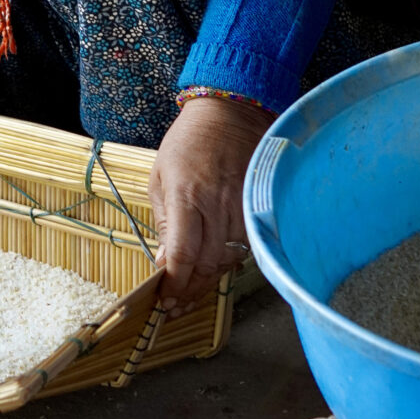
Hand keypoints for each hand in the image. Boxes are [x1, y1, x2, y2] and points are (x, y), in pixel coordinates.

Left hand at [148, 95, 270, 316]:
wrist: (230, 112)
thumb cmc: (188, 141)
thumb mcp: (161, 175)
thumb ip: (164, 221)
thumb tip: (165, 263)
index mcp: (187, 195)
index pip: (183, 254)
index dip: (175, 284)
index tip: (164, 300)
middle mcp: (217, 205)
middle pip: (206, 264)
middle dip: (189, 291)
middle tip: (175, 306)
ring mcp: (242, 208)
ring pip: (227, 261)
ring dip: (207, 281)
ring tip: (190, 293)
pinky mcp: (259, 209)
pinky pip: (244, 248)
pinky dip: (228, 262)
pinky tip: (214, 268)